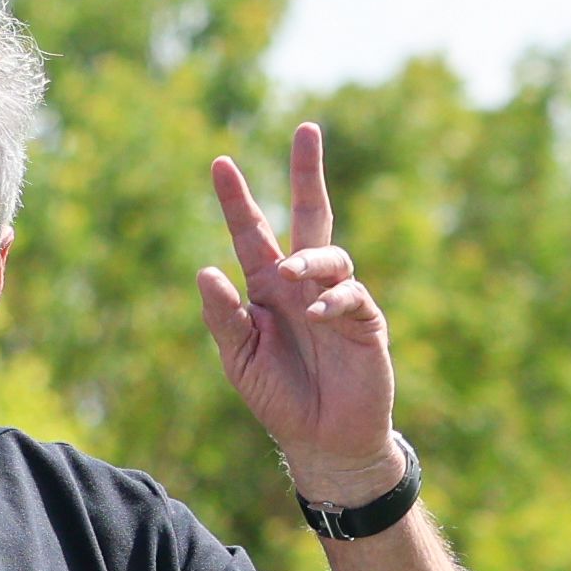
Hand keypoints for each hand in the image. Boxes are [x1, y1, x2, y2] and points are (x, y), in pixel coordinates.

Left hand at [196, 123, 400, 510]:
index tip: (219, 163)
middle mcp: (303, 283)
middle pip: (309, 215)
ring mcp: (337, 298)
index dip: (236, 200)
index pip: (251, 232)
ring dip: (309, 258)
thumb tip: (205, 270)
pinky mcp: (365, 322)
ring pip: (330, 254)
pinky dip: (333, 301)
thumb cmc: (279, 398)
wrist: (322, 442)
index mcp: (267, 287)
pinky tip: (318, 315)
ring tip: (290, 275)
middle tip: (306, 128)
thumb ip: (223, 317)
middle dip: (307, 173)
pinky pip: (351, 298)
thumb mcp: (239, 359)